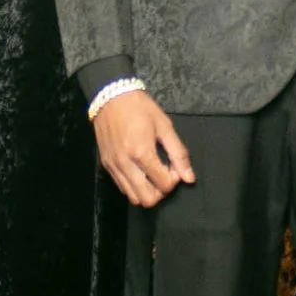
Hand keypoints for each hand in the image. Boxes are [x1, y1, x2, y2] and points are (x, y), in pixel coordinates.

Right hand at [94, 90, 194, 206]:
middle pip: (147, 199)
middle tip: (165, 174)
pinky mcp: (106, 165)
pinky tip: (140, 171)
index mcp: (142, 153)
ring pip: (133, 197)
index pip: (164, 185)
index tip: (174, 165)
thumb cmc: (139, 107)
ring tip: (152, 173)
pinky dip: (134, 186)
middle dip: (161, 191)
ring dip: (147, 191)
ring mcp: (114, 166)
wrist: (110, 96)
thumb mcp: (164, 126)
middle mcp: (126, 164)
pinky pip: (122, 188)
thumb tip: (190, 178)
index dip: (174, 179)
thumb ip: (178, 153)